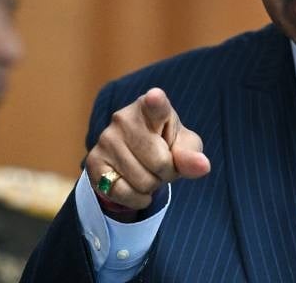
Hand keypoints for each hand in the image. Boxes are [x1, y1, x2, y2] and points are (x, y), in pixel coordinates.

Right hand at [85, 88, 210, 212]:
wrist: (135, 158)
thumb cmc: (166, 145)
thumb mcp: (184, 147)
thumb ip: (192, 155)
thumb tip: (203, 166)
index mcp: (151, 107)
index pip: (155, 105)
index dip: (155, 102)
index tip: (155, 97)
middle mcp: (123, 118)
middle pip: (158, 162)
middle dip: (167, 172)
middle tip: (162, 165)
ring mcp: (106, 139)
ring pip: (141, 181)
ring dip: (151, 186)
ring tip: (148, 172)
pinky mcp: (93, 161)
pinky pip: (121, 192)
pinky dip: (136, 198)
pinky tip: (137, 189)